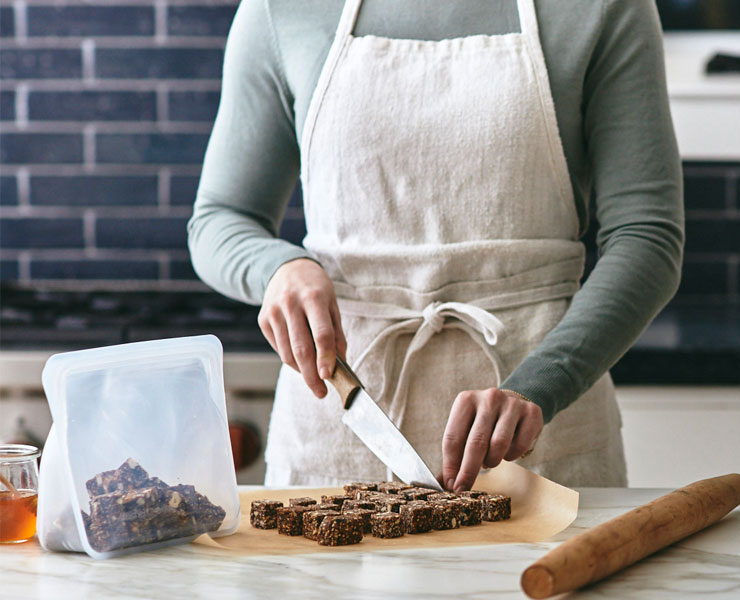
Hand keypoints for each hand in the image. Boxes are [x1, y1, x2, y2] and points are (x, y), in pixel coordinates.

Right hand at [258, 258, 346, 397]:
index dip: (326, 358)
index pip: (321, 334)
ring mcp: (273, 312)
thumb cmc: (315, 288)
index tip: (328, 377)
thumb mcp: (332, 304)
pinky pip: (279, 348)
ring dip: (301, 371)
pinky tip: (300, 360)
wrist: (286, 268)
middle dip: (311, 375)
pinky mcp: (263, 319)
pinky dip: (291, 359)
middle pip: (301, 348)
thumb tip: (340, 364)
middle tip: (321, 392)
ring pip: (287, 353)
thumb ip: (336, 333)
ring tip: (313, 378)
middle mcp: (290, 304)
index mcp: (313, 297)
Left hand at [441, 388, 542, 491]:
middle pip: (476, 442)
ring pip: (499, 444)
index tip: (451, 485)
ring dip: (492, 461)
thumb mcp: (466, 429)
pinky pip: (520, 445)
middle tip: (464, 488)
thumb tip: (444, 483)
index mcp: (466, 400)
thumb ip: (454, 454)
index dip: (451, 465)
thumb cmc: (484, 422)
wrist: (514, 402)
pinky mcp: (531, 412)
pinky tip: (507, 451)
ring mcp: (511, 404)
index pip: (453, 437)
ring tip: (489, 461)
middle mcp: (488, 398)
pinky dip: (512, 456)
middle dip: (468, 471)